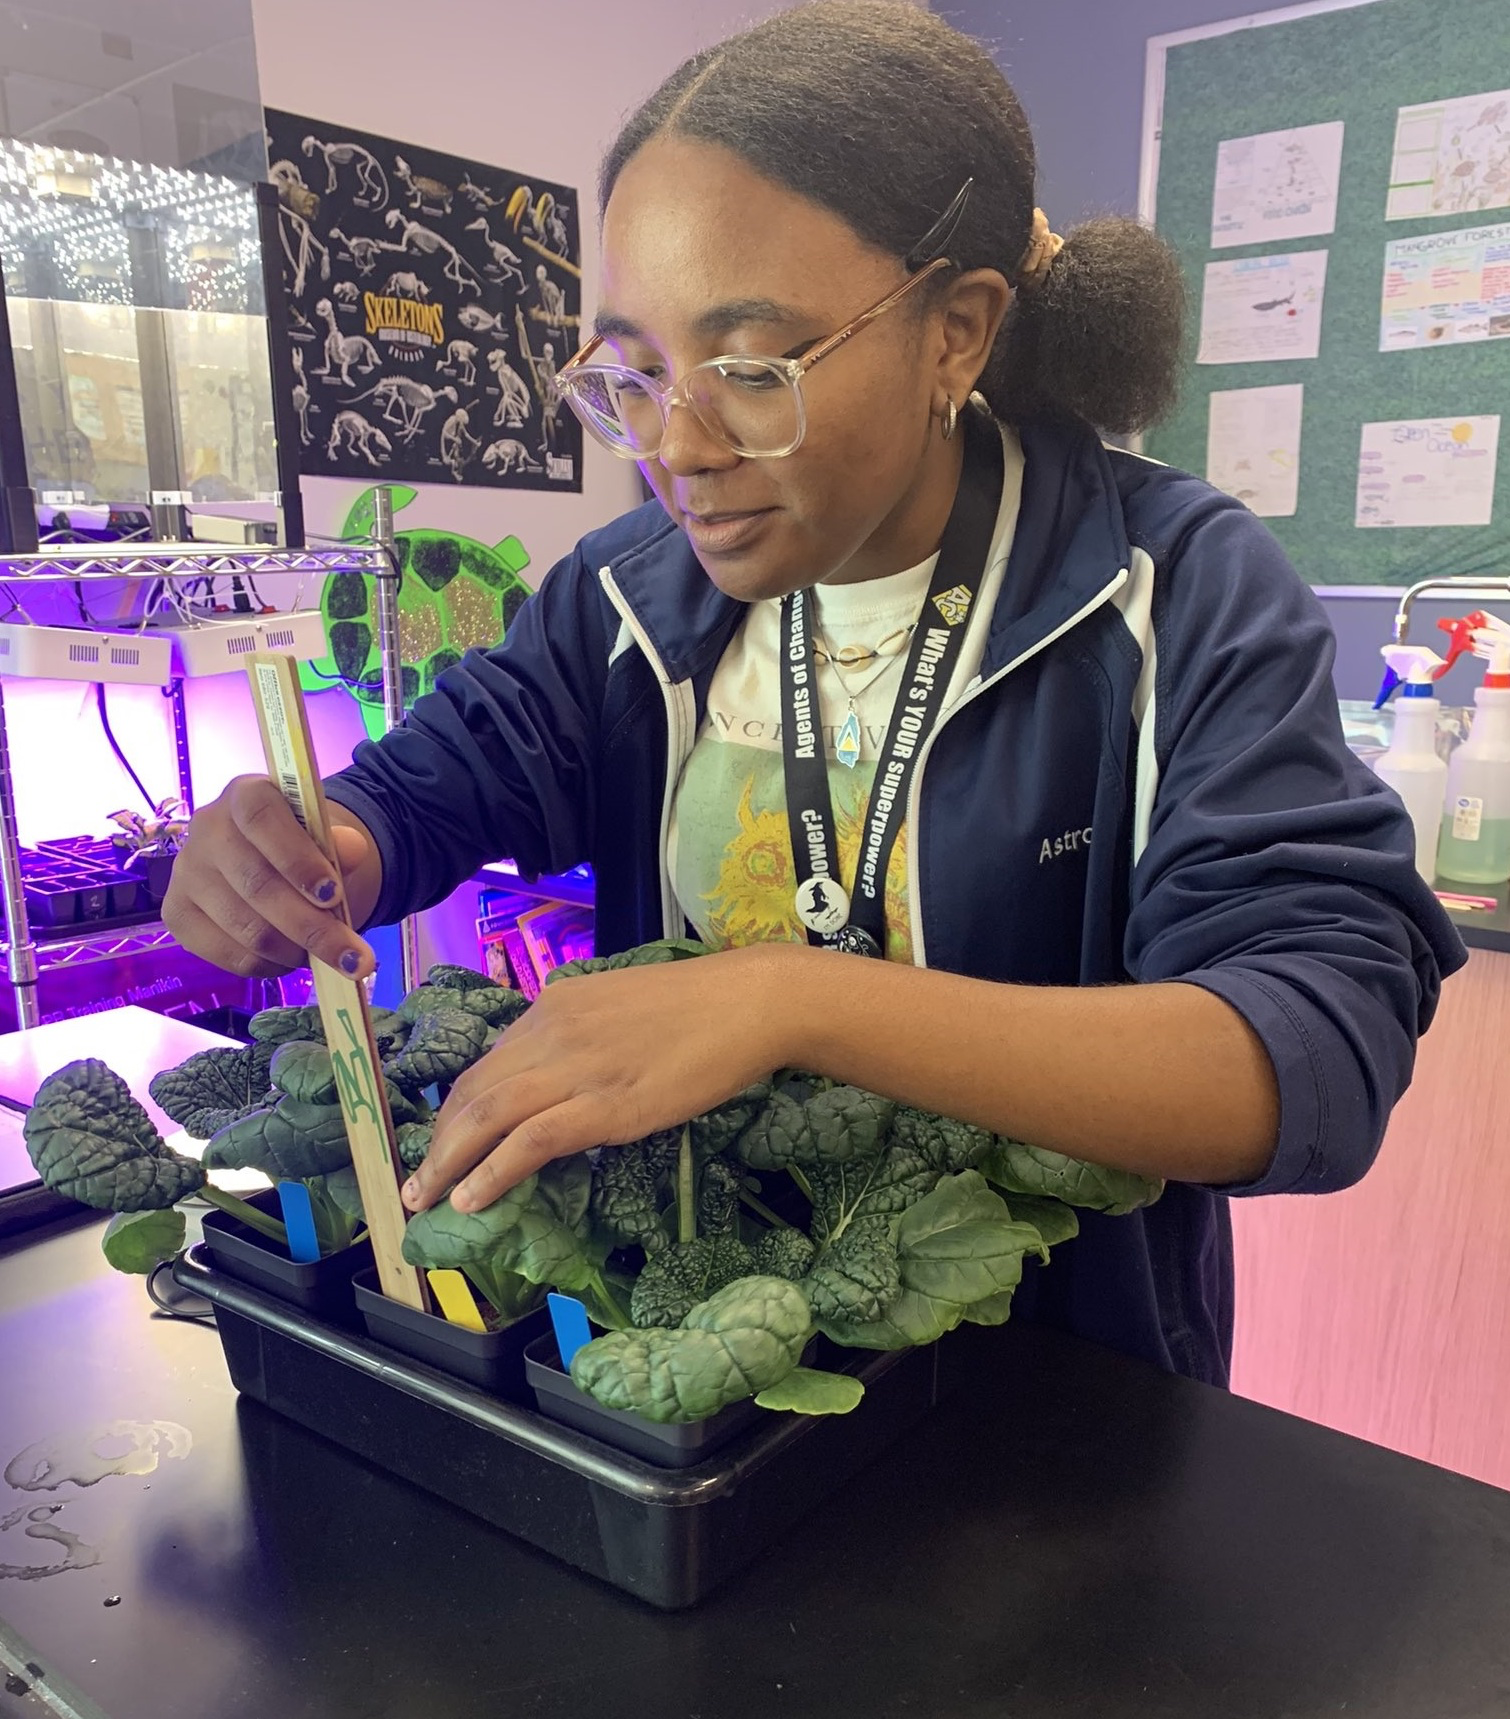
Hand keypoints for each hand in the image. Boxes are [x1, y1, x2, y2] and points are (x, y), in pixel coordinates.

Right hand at [162, 776, 377, 979]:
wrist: (285, 870)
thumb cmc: (310, 851)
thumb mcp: (334, 840)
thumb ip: (344, 844)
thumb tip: (353, 850)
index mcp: (245, 795)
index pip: (261, 818)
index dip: (297, 859)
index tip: (333, 894)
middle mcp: (205, 829)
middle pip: (256, 885)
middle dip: (312, 927)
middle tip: (354, 958)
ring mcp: (186, 873)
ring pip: (247, 928)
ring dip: (296, 951)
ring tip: (328, 957)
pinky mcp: (178, 915)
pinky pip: (228, 955)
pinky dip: (269, 966)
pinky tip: (292, 959)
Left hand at [402, 944, 799, 1213]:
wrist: (749, 1003)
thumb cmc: (701, 1007)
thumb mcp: (621, 1008)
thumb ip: (580, 1036)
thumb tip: (558, 1078)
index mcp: (554, 1006)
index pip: (486, 1064)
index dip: (455, 1109)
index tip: (441, 1141)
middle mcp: (550, 1032)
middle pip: (473, 1092)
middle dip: (437, 1141)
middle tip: (416, 1182)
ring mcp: (574, 1069)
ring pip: (486, 1117)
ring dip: (447, 1164)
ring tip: (426, 1199)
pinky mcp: (602, 1106)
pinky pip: (528, 1142)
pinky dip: (491, 1172)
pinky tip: (471, 1198)